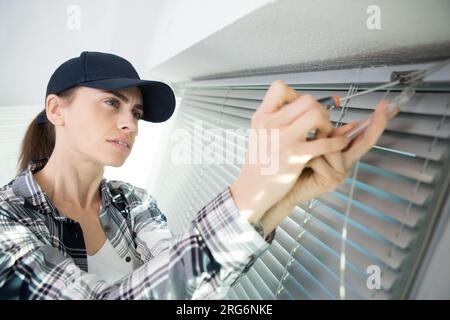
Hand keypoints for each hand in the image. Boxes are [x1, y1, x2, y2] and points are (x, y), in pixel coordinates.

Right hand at [230, 80, 349, 222]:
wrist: (252, 189)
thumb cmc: (258, 164)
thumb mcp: (259, 134)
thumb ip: (274, 118)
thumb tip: (296, 105)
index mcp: (262, 117)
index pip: (279, 88)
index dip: (295, 94)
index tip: (300, 108)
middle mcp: (271, 125)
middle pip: (306, 100)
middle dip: (320, 110)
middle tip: (319, 123)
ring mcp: (283, 140)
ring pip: (316, 114)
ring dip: (327, 123)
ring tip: (324, 134)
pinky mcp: (295, 156)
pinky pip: (324, 142)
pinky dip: (337, 142)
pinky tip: (338, 144)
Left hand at [260, 100, 398, 235]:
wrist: (281, 189)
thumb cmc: (293, 167)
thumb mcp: (311, 146)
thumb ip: (327, 135)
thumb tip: (340, 119)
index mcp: (341, 154)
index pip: (362, 136)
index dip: (375, 123)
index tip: (385, 108)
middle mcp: (345, 163)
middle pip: (363, 141)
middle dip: (374, 125)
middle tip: (384, 108)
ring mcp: (340, 172)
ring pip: (334, 146)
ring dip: (314, 146)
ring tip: (302, 155)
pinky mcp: (331, 180)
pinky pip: (321, 157)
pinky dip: (308, 158)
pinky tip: (301, 165)